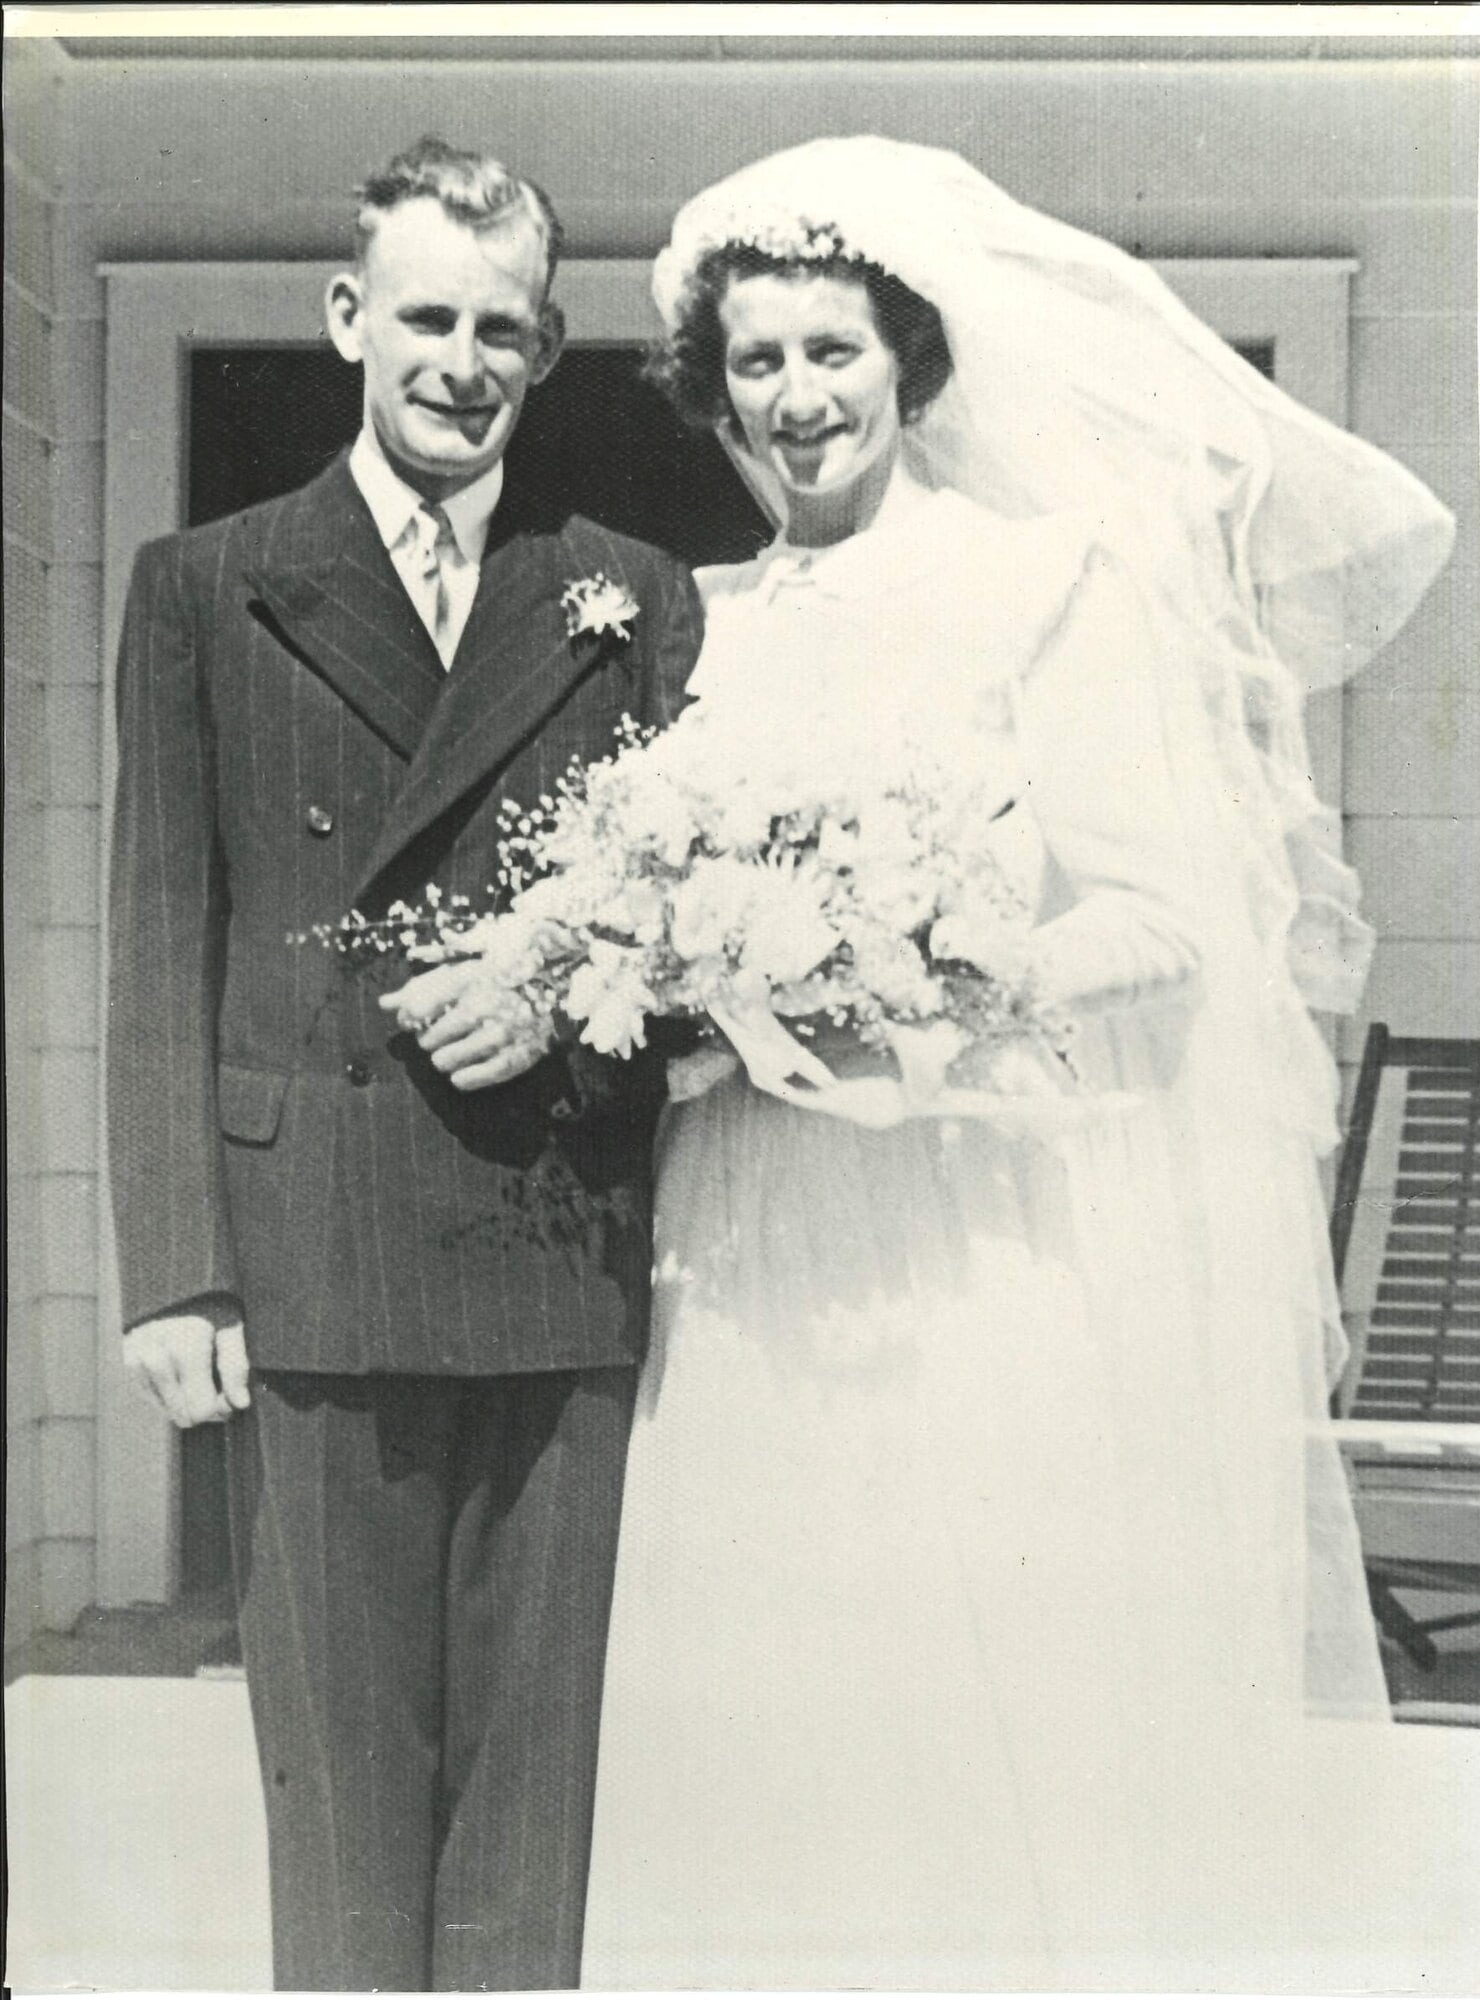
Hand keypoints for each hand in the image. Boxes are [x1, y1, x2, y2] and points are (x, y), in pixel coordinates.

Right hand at [123, 1311, 250, 1427]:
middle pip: (185, 1416)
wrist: (168, 1284)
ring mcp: (139, 1361)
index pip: (202, 1408)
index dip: (222, 1409)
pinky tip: (182, 1378)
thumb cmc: (209, 1305)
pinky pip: (153, 1399)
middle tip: (219, 1392)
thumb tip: (241, 1403)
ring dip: (188, 1404)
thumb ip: (235, 1365)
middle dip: (206, 1410)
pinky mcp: (129, 1363)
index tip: (231, 1397)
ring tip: (201, 1382)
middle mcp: (158, 1355)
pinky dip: (170, 1396)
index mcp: (188, 1345)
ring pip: (169, 1411)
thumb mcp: (231, 1326)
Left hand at [380, 960, 553, 1090]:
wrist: (554, 986)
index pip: (420, 1006)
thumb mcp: (461, 974)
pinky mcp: (518, 1056)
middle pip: (430, 1038)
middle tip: (438, 1036)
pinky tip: (460, 1074)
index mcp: (470, 978)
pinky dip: (462, 1079)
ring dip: (443, 1060)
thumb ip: (422, 988)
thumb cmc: (495, 979)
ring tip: (450, 1053)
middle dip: (428, 1040)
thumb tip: (385, 1003)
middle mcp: (486, 1004)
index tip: (413, 1020)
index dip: (409, 1018)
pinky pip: (473, 1079)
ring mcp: (503, 1032)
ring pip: (446, 1060)